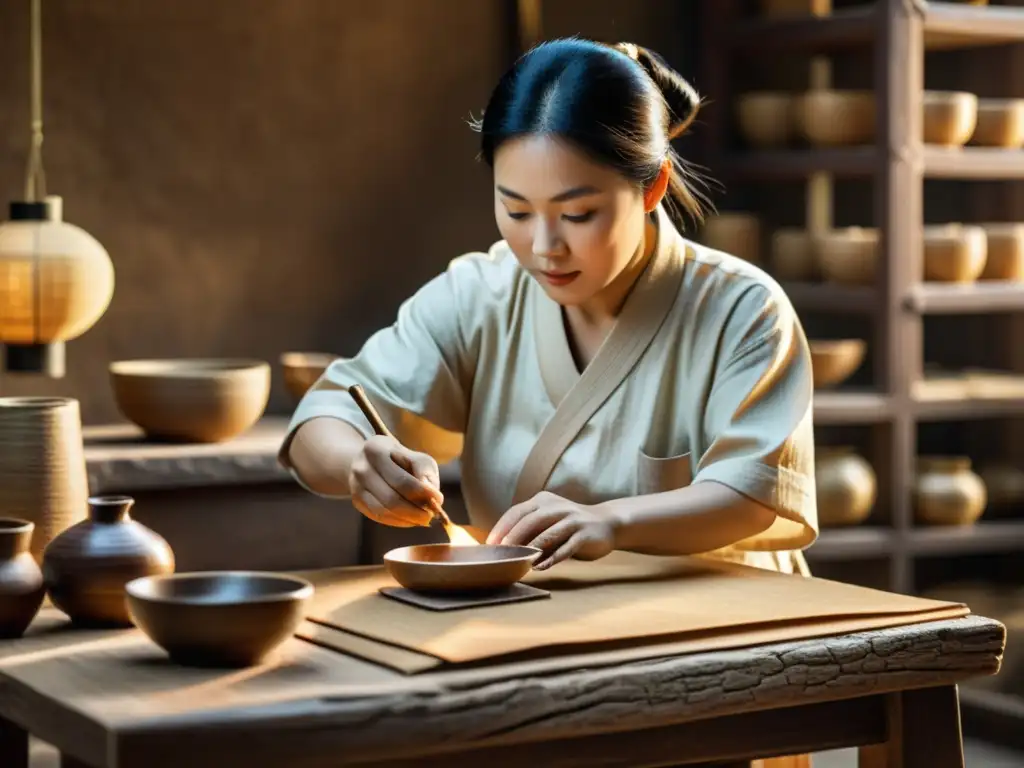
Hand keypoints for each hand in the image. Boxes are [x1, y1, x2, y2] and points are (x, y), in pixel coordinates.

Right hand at [348, 435, 441, 526]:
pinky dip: (398, 521)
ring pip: (384, 511)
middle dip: (415, 511)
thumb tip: (433, 497)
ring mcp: (355, 485)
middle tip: (431, 515)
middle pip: (391, 498)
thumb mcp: (416, 457)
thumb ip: (425, 473)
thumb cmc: (401, 459)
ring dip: (407, 519)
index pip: (402, 479)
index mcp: (376, 450)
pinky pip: (379, 517)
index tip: (438, 499)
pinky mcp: (357, 500)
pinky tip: (410, 519)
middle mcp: (361, 468)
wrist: (372, 461)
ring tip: (423, 518)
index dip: (422, 493)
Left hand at [487, 491, 615, 569]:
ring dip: (532, 549)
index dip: (502, 527)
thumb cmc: (569, 525)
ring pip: (547, 534)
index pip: (518, 512)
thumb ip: (530, 527)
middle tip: (502, 553)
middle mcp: (557, 507)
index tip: (490, 544)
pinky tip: (541, 567)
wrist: (607, 522)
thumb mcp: (549, 519)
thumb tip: (501, 546)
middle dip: (513, 538)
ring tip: (519, 562)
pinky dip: (552, 559)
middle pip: (531, 521)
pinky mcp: (585, 535)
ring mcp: (573, 520)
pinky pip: (566, 548)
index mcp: (544, 501)